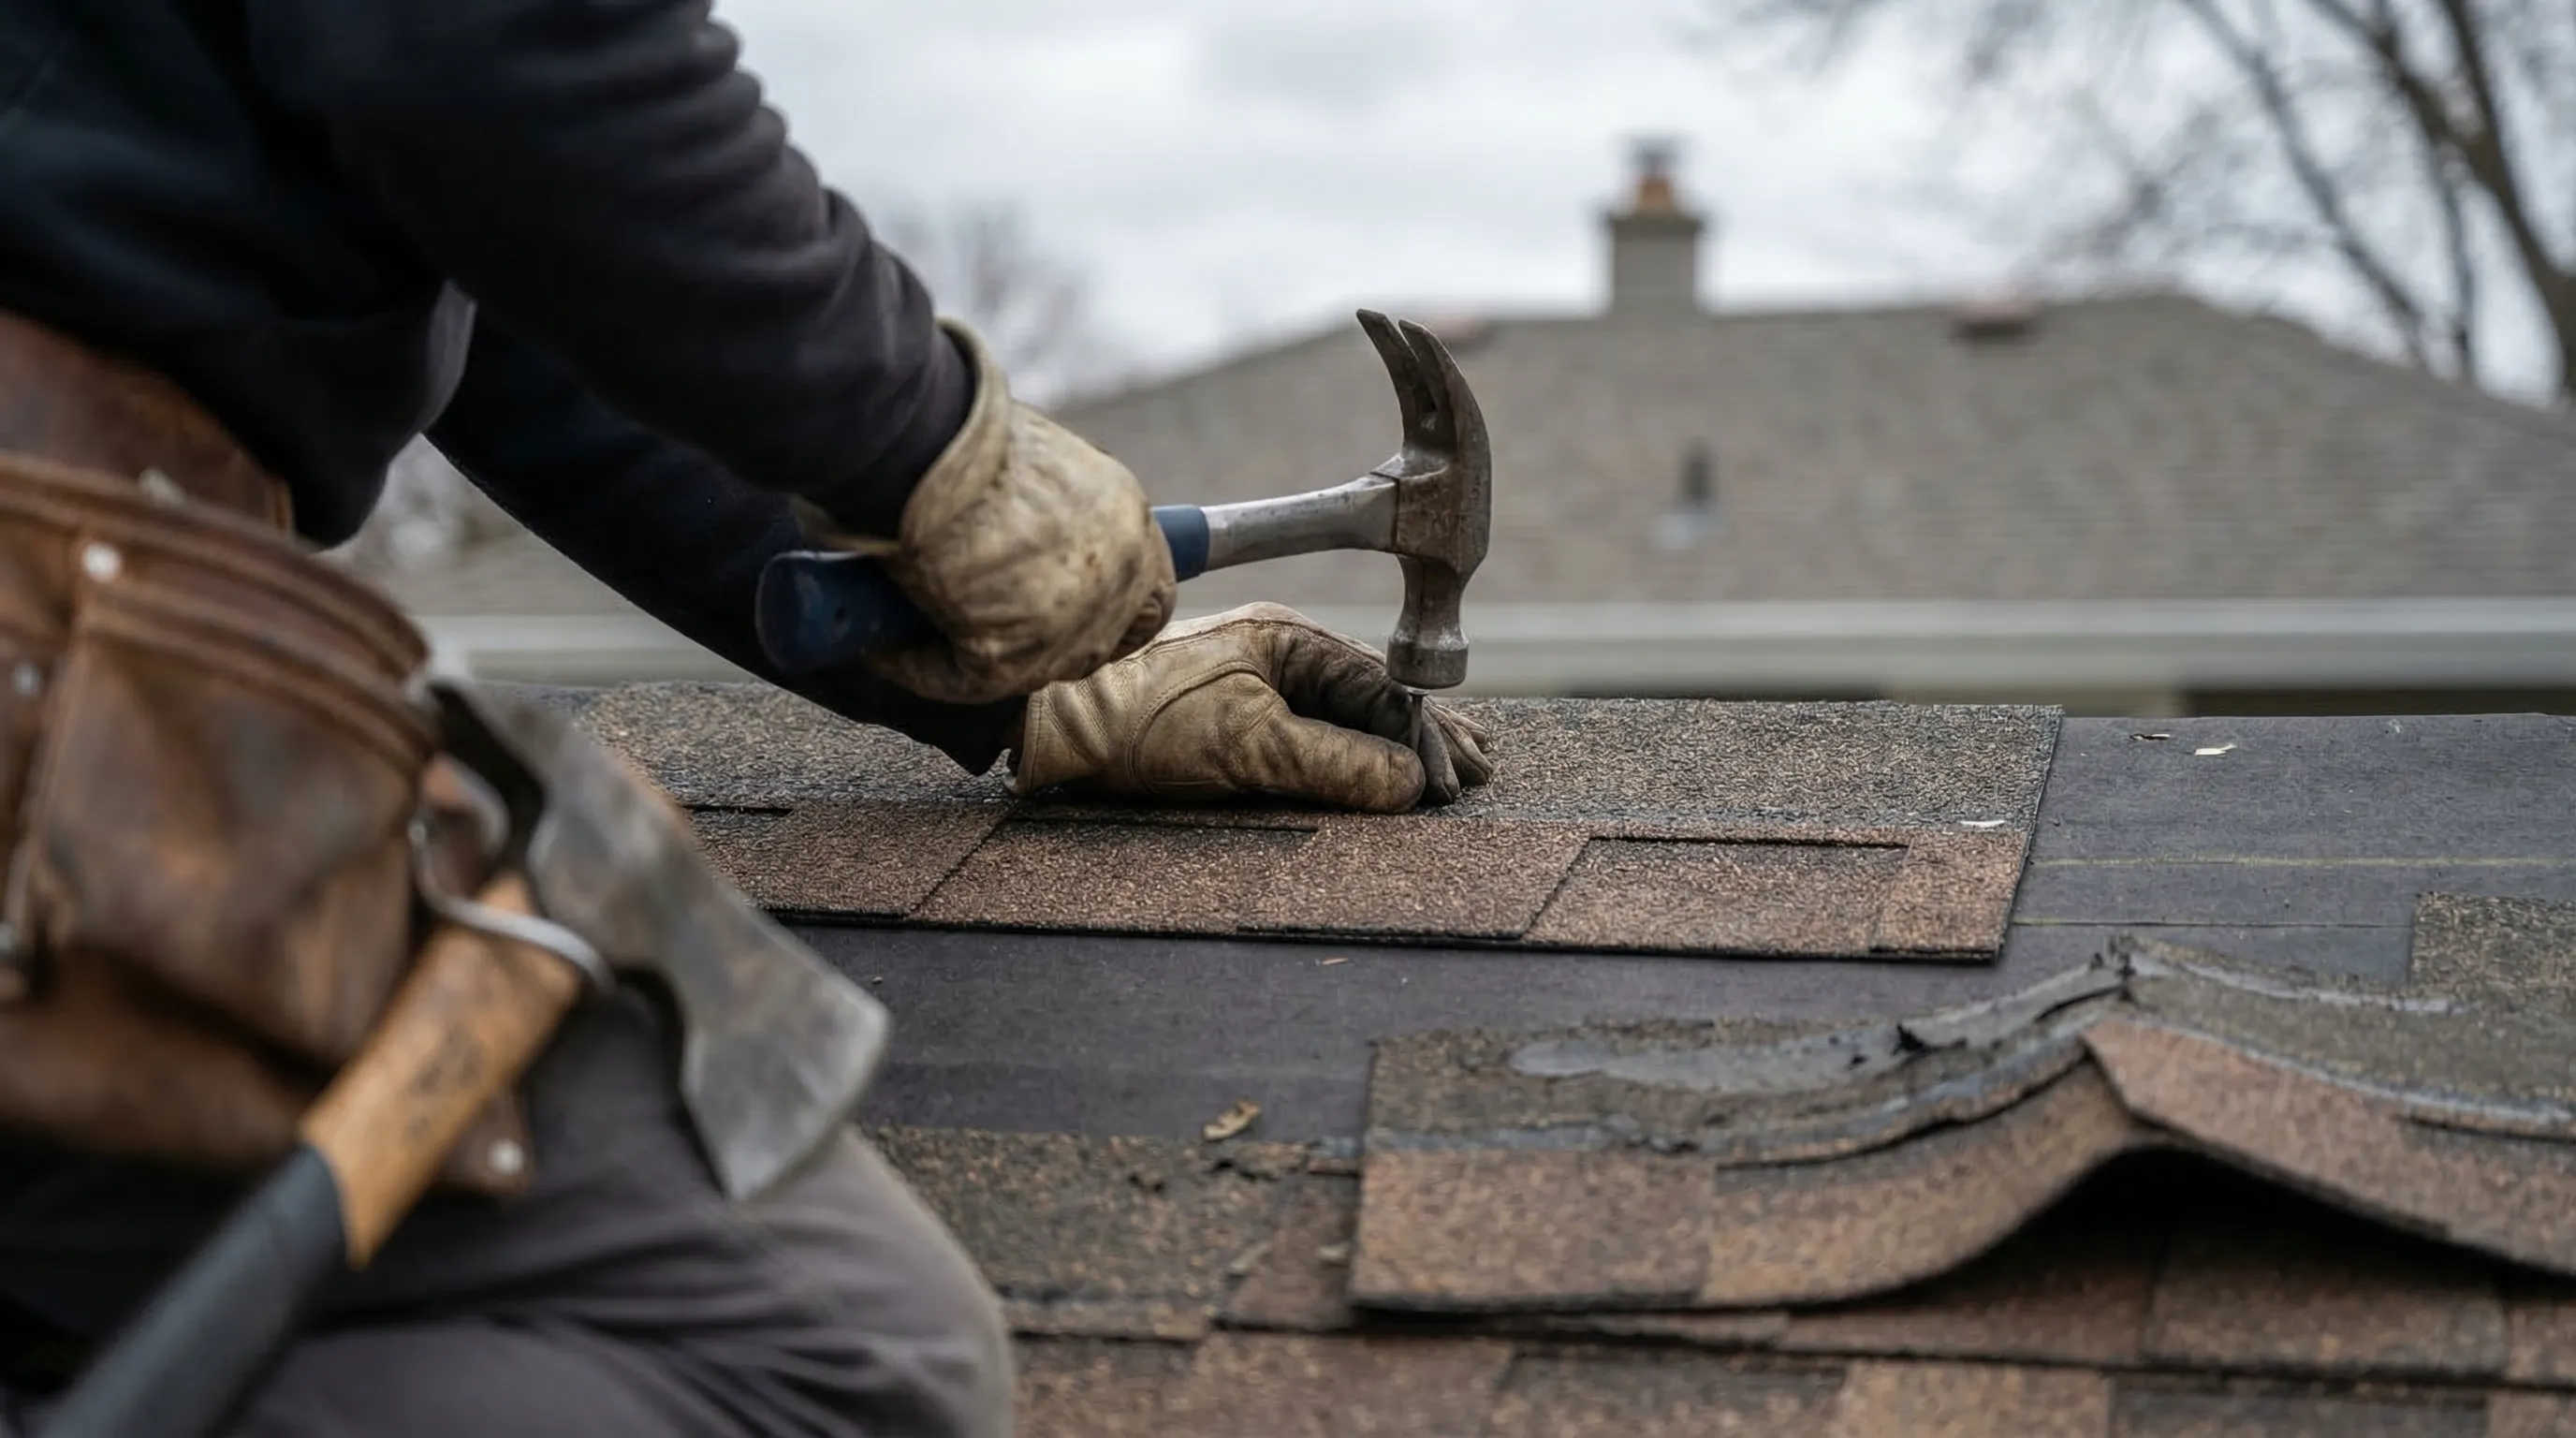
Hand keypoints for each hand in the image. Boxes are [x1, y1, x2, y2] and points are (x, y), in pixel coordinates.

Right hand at [795, 320, 1174, 705]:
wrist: (922, 446)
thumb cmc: (961, 432)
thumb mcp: (1038, 460)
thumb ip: (1052, 503)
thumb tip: (1019, 526)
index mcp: (1126, 519)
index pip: (1153, 595)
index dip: (1118, 611)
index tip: (1082, 610)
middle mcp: (1114, 578)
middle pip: (1100, 643)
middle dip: (1053, 641)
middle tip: (996, 627)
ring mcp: (1068, 627)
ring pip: (1031, 668)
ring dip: (981, 653)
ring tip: (923, 628)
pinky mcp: (1010, 660)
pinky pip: (960, 680)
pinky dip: (920, 667)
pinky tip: (886, 646)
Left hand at [1010, 603, 1496, 812]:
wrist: (1047, 721)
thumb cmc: (1138, 720)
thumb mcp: (1244, 747)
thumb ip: (1332, 764)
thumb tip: (1409, 784)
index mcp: (1290, 638)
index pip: (1382, 690)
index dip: (1424, 741)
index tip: (1453, 784)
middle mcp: (1280, 652)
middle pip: (1375, 697)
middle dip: (1429, 737)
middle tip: (1482, 774)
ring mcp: (1257, 681)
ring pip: (1350, 714)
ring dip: (1400, 748)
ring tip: (1456, 770)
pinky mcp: (1234, 716)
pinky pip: (1318, 731)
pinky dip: (1359, 753)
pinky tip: (1383, 772)